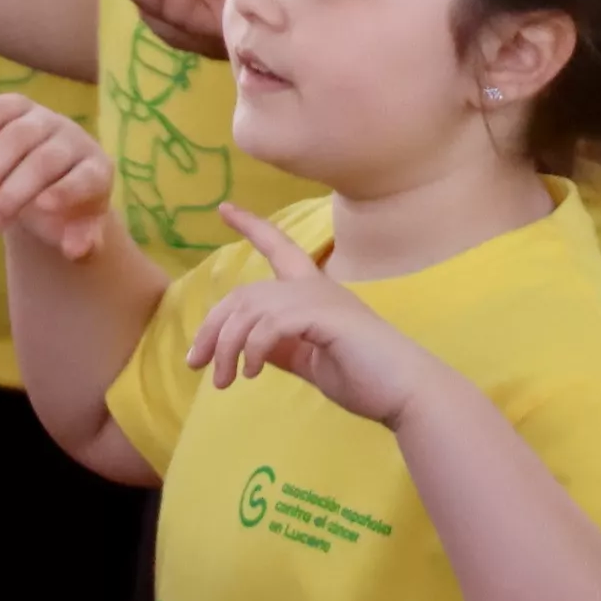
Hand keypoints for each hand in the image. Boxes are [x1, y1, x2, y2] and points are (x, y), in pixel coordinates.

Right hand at [0, 90, 116, 258]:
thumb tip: (75, 250)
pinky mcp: (17, 108)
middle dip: (12, 194)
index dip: (66, 190)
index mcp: (96, 170)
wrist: (48, 179)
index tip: (43, 207)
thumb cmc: (65, 210)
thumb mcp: (76, 230)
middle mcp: (73, 139)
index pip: (86, 177)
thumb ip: (81, 242)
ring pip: (17, 135)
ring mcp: (44, 119)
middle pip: (44, 161)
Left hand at [187, 204, 442, 425]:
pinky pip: (271, 323)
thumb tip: (247, 348)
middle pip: (246, 292)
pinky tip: (250, 372)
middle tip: (195, 363)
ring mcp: (322, 299)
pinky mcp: (326, 317)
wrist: (406, 391)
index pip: (280, 248)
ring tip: (223, 380)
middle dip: (213, 326)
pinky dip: (252, 348)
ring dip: (228, 346)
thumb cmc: (365, 377)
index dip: (253, 227)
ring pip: (252, 308)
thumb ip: (281, 348)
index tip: (224, 209)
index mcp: (316, 292)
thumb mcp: (310, 360)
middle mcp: (317, 287)